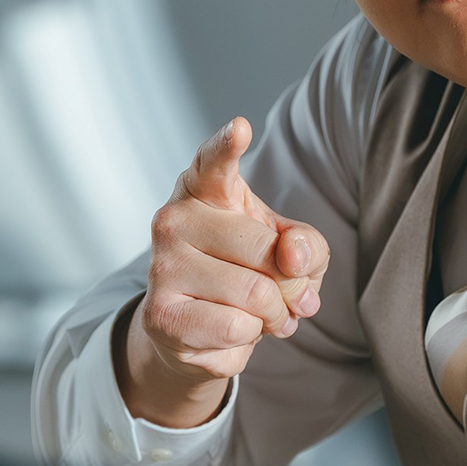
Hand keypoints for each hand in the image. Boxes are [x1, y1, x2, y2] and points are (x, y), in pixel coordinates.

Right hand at [114, 117, 329, 425]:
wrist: (198, 332)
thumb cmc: (247, 274)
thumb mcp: (290, 250)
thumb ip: (307, 246)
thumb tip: (293, 259)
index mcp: (205, 189)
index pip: (215, 162)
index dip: (227, 146)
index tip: (241, 128)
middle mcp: (173, 218)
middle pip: (266, 250)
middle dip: (292, 285)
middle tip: (287, 296)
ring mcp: (161, 265)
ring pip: (254, 294)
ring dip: (274, 316)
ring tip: (262, 315)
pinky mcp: (159, 314)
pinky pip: (234, 328)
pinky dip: (250, 337)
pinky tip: (232, 331)